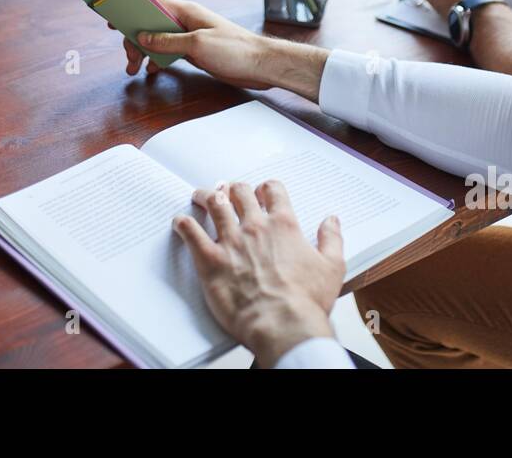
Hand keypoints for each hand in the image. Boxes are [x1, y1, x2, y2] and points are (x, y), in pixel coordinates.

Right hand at [121, 0, 277, 90]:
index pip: (152, 1)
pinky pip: (168, 51)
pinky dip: (157, 59)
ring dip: (144, 52)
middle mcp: (186, 20)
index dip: (130, 5)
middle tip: (128, 58)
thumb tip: (143, 37)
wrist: (260, 65)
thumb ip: (168, 41)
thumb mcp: (197, 45)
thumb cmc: (235, 50)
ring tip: (134, 68)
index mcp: (186, 11)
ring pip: (158, 39)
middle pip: (150, 24)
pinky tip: (152, 69)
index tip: (112, 12)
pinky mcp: (195, 50)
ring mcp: (190, 35)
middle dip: (135, 39)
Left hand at [174, 180, 342, 367]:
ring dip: (205, 196)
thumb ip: (332, 239)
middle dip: (231, 188)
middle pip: (238, 191)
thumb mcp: (332, 267)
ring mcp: (230, 241)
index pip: (272, 190)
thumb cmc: (306, 300)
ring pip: (213, 203)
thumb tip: (331, 220)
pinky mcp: (210, 260)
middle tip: (226, 191)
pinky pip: (190, 232)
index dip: (265, 188)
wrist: (281, 324)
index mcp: (283, 225)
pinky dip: (182, 224)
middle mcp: (255, 226)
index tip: (260, 192)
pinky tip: (179, 223)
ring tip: (199, 196)